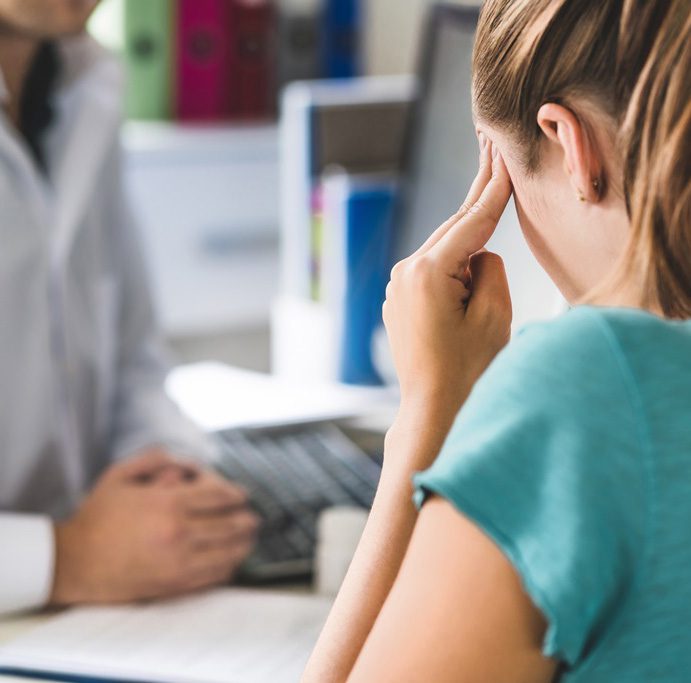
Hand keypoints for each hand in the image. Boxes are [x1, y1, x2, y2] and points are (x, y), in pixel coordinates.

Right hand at [50, 451, 258, 604]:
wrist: (73, 562)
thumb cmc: (97, 516)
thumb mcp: (120, 474)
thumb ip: (155, 459)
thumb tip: (186, 462)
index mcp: (169, 503)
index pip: (218, 497)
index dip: (236, 495)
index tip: (242, 496)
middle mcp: (179, 531)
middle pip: (230, 524)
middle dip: (246, 520)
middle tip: (253, 518)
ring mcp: (178, 561)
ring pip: (227, 552)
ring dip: (244, 544)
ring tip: (250, 538)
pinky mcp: (173, 584)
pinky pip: (212, 576)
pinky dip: (228, 567)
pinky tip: (231, 561)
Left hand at [384, 136, 512, 423]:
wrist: (432, 408)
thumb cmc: (466, 370)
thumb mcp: (493, 316)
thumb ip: (488, 269)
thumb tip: (478, 254)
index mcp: (429, 273)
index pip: (472, 222)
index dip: (494, 189)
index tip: (503, 156)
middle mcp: (406, 273)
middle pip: (453, 228)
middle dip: (478, 196)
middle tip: (492, 152)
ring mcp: (398, 287)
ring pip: (442, 248)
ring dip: (466, 233)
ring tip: (487, 190)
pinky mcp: (399, 300)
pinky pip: (432, 269)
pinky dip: (452, 259)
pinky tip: (468, 250)